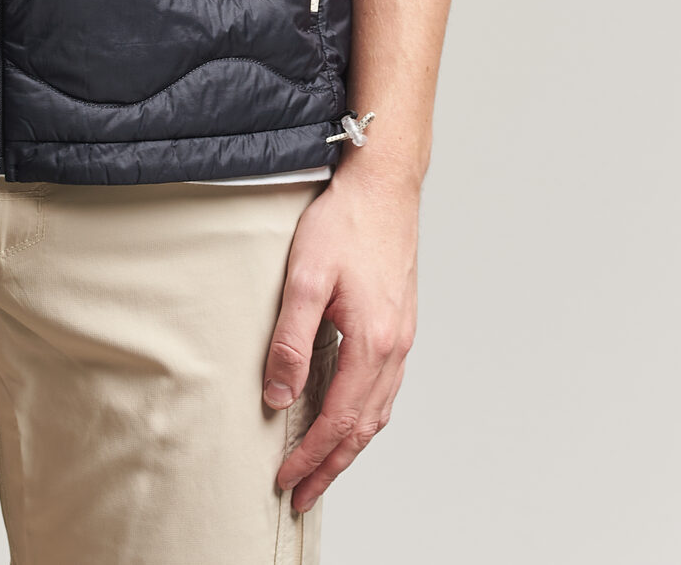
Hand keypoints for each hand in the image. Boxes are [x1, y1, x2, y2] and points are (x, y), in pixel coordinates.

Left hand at [263, 162, 418, 511]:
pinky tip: (348, 414)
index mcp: (373, 343)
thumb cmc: (345, 222)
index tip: (286, 481)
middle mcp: (395, 348)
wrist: (384, 184)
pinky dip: (365, 415)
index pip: (339, 420)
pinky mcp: (400, 322)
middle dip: (331, 466)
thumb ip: (292, 340)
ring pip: (378, 411)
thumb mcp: (306, 278)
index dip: (311, 456)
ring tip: (322, 466)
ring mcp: (402, 336)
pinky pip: (385, 387)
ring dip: (350, 445)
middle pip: (364, 428)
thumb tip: (279, 395)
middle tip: (302, 495)